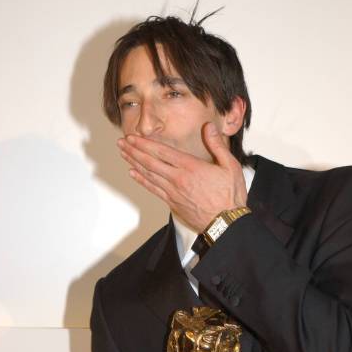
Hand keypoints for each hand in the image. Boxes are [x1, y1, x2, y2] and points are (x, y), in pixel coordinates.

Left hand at [117, 122, 246, 231]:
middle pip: (150, 162)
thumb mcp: (230, 166)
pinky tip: (133, 174)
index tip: (133, 137)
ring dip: (134, 163)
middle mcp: (178, 179)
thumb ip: (217, 145)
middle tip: (121, 143)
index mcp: (191, 167)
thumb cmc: (230, 197)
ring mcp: (173, 192)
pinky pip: (153, 189)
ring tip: (123, 154)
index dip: (145, 144)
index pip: (162, 152)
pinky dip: (141, 180)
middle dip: (134, 151)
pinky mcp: (172, 203)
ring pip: (148, 174)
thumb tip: (208, 127)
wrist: (226, 224)